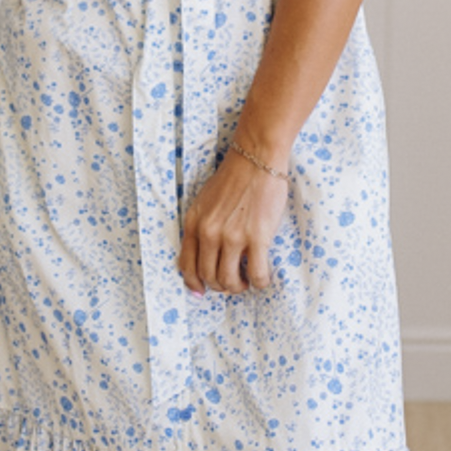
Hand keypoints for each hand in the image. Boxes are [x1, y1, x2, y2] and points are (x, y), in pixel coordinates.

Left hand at [179, 148, 289, 294]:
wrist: (256, 159)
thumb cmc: (234, 178)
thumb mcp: (204, 202)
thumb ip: (201, 227)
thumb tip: (206, 255)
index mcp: (194, 224)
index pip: (186, 265)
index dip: (194, 283)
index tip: (202, 291)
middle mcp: (209, 233)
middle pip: (209, 276)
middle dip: (221, 286)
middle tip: (233, 282)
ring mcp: (232, 237)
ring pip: (230, 281)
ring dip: (239, 287)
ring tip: (246, 281)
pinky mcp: (257, 238)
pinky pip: (256, 274)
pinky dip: (260, 282)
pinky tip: (263, 277)